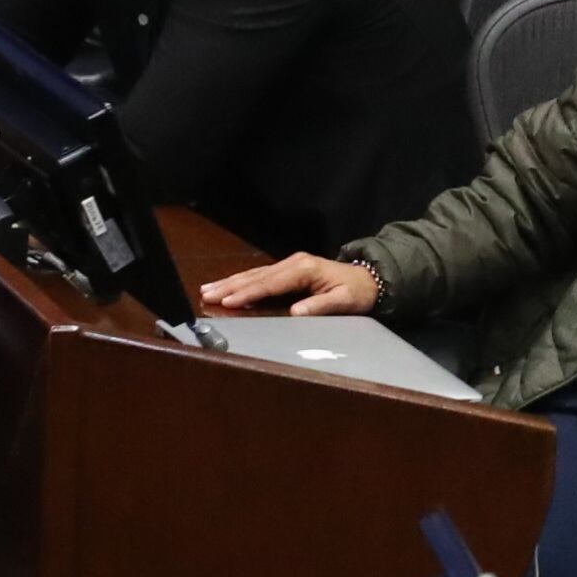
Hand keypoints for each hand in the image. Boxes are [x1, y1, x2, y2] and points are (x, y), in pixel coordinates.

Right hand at [202, 251, 381, 316]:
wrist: (371, 278)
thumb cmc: (358, 292)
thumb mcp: (345, 301)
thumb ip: (321, 306)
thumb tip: (296, 313)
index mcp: (305, 269)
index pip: (271, 283)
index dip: (249, 293)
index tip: (228, 302)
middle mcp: (294, 263)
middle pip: (257, 276)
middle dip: (230, 286)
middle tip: (206, 294)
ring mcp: (291, 264)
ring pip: (255, 273)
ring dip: (231, 282)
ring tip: (207, 289)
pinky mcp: (289, 268)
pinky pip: (260, 275)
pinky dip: (242, 280)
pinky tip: (227, 285)